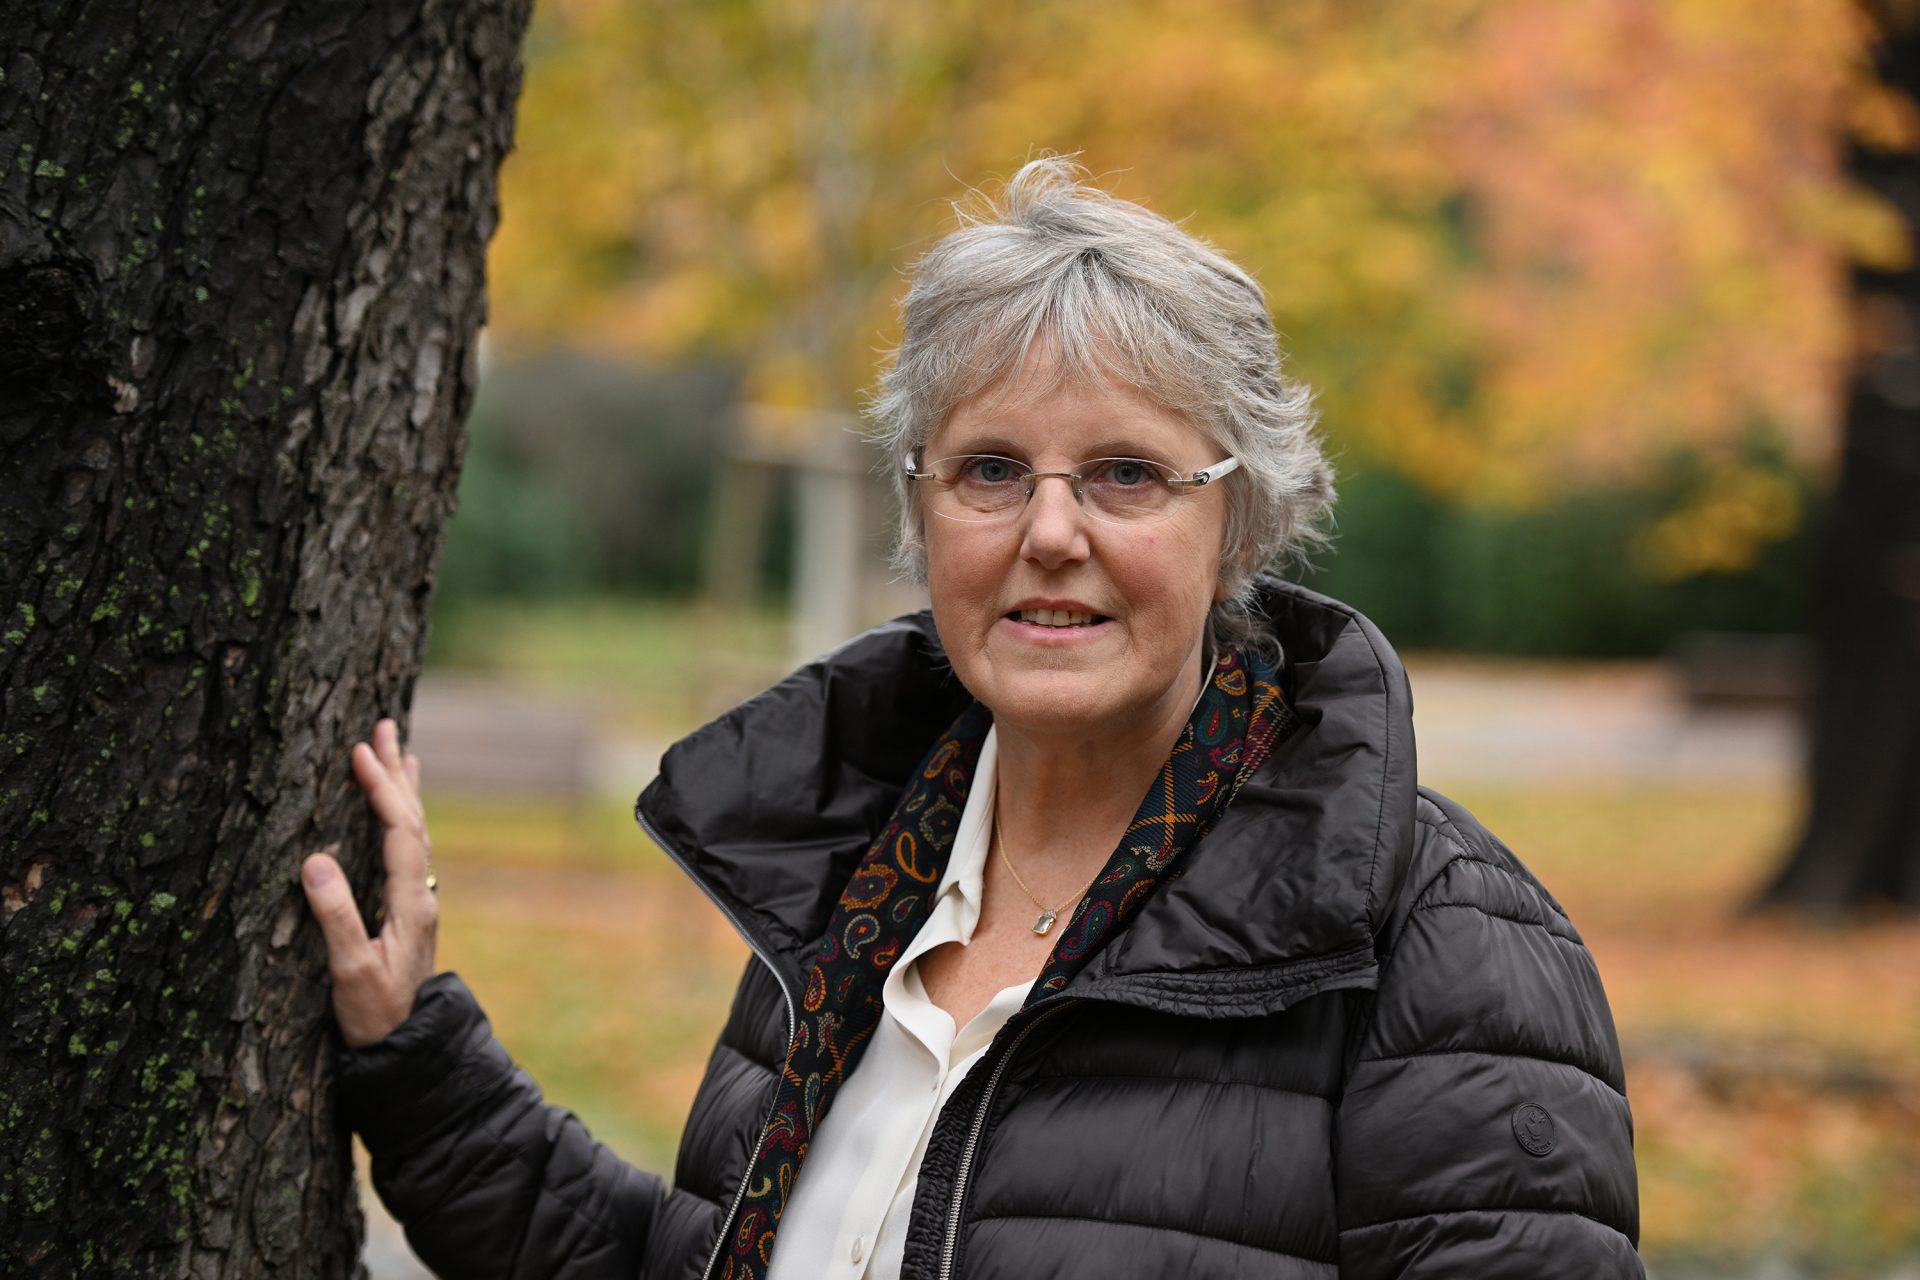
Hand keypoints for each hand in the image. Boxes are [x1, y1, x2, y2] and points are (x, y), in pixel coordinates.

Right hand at [300, 718, 438, 1048]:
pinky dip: (402, 817)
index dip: (380, 789)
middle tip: (383, 725)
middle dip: (396, 772)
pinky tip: (400, 809)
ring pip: (413, 831)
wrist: (409, 1053)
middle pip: (412, 820)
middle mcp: (422, 895)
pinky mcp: (409, 910)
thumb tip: (315, 859)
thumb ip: (336, 917)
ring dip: (404, 788)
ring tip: (398, 747)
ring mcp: (418, 901)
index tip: (361, 751)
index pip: (399, 832)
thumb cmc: (375, 1018)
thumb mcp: (350, 971)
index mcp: (412, 903)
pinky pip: (409, 848)